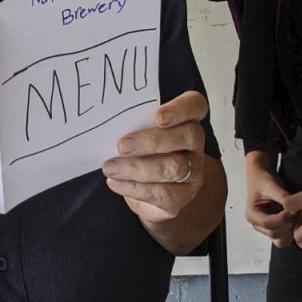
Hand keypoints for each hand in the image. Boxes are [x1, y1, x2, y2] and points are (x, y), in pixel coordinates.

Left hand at [101, 90, 207, 224]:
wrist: (155, 189)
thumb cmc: (143, 151)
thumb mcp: (139, 132)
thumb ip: (132, 125)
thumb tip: (106, 126)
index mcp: (187, 119)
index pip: (195, 105)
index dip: (181, 109)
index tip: (158, 116)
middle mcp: (195, 143)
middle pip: (186, 136)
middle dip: (152, 141)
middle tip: (122, 146)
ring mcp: (194, 171)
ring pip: (174, 167)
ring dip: (137, 168)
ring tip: (110, 168)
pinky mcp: (183, 195)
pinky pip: (162, 192)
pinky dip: (134, 188)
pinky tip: (115, 182)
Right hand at [245, 156, 298, 248]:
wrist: (263, 177)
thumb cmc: (264, 181)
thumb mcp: (272, 185)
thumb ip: (283, 197)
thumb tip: (294, 209)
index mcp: (252, 215)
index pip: (268, 223)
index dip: (282, 218)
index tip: (292, 209)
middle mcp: (257, 225)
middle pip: (274, 234)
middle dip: (288, 224)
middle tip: (298, 211)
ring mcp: (267, 229)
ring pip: (281, 240)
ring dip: (291, 230)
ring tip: (298, 215)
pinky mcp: (276, 229)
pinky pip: (285, 238)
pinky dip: (293, 231)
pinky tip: (297, 218)